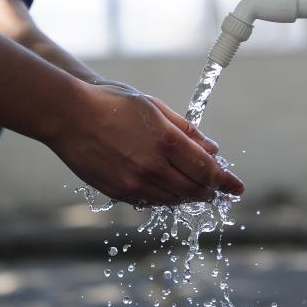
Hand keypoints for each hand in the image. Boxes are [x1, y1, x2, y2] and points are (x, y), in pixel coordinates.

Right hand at [48, 82, 243, 205]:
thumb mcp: (155, 108)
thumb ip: (187, 131)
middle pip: (194, 188)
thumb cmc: (113, 104)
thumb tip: (212, 149)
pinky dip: (166, 198)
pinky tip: (169, 190)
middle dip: (210, 191)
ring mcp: (134, 183)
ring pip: (174, 199)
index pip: (206, 169)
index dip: (225, 180)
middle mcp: (153, 166)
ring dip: (189, 196)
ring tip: (197, 190)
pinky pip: (151, 202)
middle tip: (218, 190)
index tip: (237, 188)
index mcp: (166, 140)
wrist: (69, 116)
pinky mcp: (119, 192)